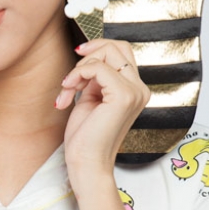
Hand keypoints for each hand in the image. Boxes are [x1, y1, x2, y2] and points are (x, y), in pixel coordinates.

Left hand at [56, 39, 149, 181]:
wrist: (86, 163)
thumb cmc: (86, 137)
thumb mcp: (91, 98)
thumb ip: (96, 78)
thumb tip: (90, 54)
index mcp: (135, 90)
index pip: (122, 51)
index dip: (97, 49)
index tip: (76, 60)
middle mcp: (140, 89)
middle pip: (117, 46)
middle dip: (88, 56)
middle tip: (71, 80)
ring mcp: (134, 92)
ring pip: (107, 53)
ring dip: (79, 68)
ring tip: (68, 89)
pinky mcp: (124, 96)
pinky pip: (98, 68)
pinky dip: (77, 74)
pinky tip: (68, 92)